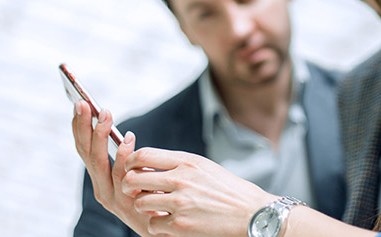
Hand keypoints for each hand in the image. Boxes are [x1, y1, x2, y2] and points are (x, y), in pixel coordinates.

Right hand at [71, 101, 162, 236]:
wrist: (168, 229)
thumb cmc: (157, 198)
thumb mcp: (139, 176)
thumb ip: (129, 161)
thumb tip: (126, 136)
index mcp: (102, 179)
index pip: (85, 149)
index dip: (80, 127)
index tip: (80, 102)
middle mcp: (102, 189)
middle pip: (86, 154)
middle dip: (84, 127)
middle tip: (84, 103)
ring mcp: (113, 199)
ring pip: (99, 163)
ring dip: (101, 136)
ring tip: (104, 114)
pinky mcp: (127, 206)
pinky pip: (121, 176)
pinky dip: (123, 155)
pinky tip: (129, 138)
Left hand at [122, 148, 276, 236]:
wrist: (252, 213)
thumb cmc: (228, 190)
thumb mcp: (204, 167)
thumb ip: (177, 164)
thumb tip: (147, 164)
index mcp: (187, 161)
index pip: (143, 155)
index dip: (130, 162)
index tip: (131, 169)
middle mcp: (181, 179)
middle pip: (134, 179)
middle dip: (129, 186)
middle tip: (134, 191)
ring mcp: (180, 203)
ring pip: (140, 203)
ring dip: (144, 207)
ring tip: (156, 208)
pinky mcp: (181, 225)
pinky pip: (153, 224)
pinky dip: (158, 225)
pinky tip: (169, 222)